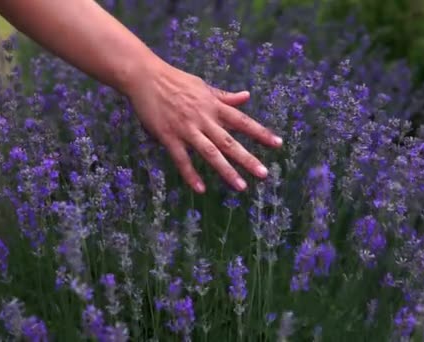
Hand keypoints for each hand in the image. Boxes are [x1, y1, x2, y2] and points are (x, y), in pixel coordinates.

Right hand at [126, 61, 282, 193]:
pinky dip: (190, 175)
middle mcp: (204, 119)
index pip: (242, 121)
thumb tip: (247, 96)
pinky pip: (181, 159)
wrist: (146, 77)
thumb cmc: (175, 80)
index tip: (278, 144)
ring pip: (210, 153)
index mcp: (213, 106)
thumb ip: (224, 96)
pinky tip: (200, 189)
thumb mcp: (203, 86)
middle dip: (248, 158)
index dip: (260, 133)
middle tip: (264, 174)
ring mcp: (186, 129)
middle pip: (229, 142)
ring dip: (226, 171)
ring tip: (241, 186)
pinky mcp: (169, 136)